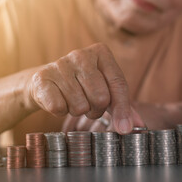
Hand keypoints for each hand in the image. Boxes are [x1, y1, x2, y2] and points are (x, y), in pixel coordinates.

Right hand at [26, 43, 143, 133]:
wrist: (46, 82)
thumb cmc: (83, 86)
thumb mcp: (107, 90)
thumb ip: (124, 107)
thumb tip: (139, 127)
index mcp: (102, 53)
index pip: (118, 84)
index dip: (122, 109)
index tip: (125, 128)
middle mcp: (81, 55)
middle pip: (101, 97)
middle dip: (97, 110)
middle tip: (90, 105)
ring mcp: (60, 65)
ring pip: (80, 106)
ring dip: (79, 111)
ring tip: (74, 100)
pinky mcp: (42, 78)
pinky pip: (59, 108)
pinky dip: (61, 111)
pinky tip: (59, 100)